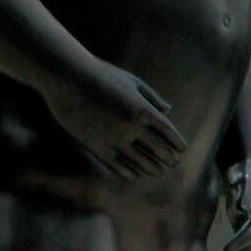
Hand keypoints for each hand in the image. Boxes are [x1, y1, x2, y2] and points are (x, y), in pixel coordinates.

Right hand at [45, 61, 186, 180]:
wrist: (68, 78)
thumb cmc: (101, 75)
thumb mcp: (130, 82)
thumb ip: (151, 98)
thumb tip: (168, 111)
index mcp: (143, 110)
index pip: (168, 133)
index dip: (177, 143)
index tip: (182, 150)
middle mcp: (132, 127)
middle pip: (158, 150)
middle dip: (168, 158)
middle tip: (174, 163)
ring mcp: (114, 139)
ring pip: (140, 162)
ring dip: (152, 168)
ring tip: (158, 171)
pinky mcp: (98, 147)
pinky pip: (118, 165)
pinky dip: (130, 171)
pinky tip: (135, 174)